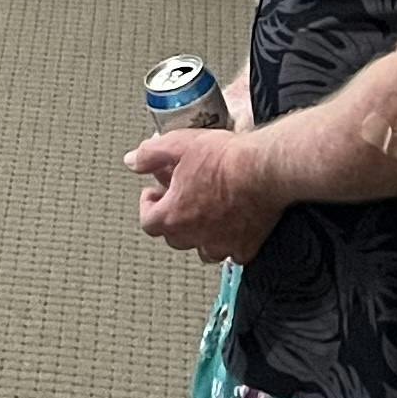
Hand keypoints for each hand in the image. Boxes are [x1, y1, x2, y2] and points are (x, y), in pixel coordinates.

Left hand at [124, 129, 282, 265]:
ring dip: (199, 233)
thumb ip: (149, 155)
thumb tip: (132, 160)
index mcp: (173, 216)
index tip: (155, 194)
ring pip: (202, 248)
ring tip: (205, 211)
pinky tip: (232, 224)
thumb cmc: (224, 158)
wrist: (264, 169)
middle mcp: (194, 236)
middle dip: (173, 217)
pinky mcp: (245, 247)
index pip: (148, 222)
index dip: (149, 205)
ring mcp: (221, 245)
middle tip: (181, 196)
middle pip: (173, 236)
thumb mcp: (177, 144)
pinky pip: (232, 253)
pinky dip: (229, 242)